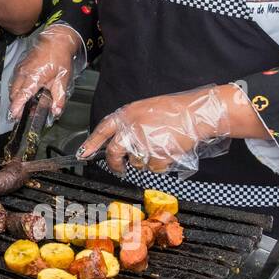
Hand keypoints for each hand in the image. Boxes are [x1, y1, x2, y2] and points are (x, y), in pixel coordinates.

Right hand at [7, 25, 84, 122]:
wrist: (56, 41)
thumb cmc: (59, 57)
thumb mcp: (62, 79)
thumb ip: (59, 97)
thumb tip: (56, 111)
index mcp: (34, 77)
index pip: (22, 95)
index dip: (16, 107)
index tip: (14, 116)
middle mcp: (24, 73)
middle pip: (14, 94)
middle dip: (17, 104)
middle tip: (26, 112)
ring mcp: (20, 69)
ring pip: (13, 87)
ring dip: (18, 97)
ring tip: (28, 102)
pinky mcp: (20, 66)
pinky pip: (15, 81)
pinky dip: (18, 88)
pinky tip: (28, 90)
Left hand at [77, 84, 257, 173]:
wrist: (195, 113)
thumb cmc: (172, 110)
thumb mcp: (144, 109)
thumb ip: (129, 123)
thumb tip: (118, 140)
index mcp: (126, 115)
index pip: (102, 130)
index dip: (91, 144)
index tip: (82, 154)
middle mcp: (131, 129)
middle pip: (114, 153)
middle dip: (115, 164)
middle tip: (119, 168)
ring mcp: (143, 143)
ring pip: (136, 162)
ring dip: (145, 161)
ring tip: (160, 146)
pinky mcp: (156, 155)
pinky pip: (153, 168)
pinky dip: (160, 164)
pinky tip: (168, 151)